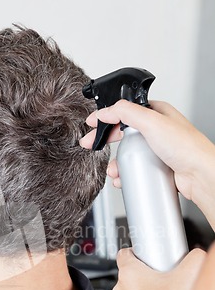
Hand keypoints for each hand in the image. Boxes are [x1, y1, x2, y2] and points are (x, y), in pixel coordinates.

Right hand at [80, 100, 214, 204]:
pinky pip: (136, 167)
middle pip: (123, 133)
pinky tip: (122, 178)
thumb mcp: (152, 122)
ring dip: (115, 162)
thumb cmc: (186, 147)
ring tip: (112, 170)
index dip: (106, 116)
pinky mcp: (158, 166)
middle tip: (91, 145)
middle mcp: (157, 130)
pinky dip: (125, 173)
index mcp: (156, 113)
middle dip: (105, 140)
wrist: (200, 174)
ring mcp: (157, 149)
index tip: (91, 123)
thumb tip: (105, 111)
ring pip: (128, 153)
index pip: (124, 111)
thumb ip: (125, 112)